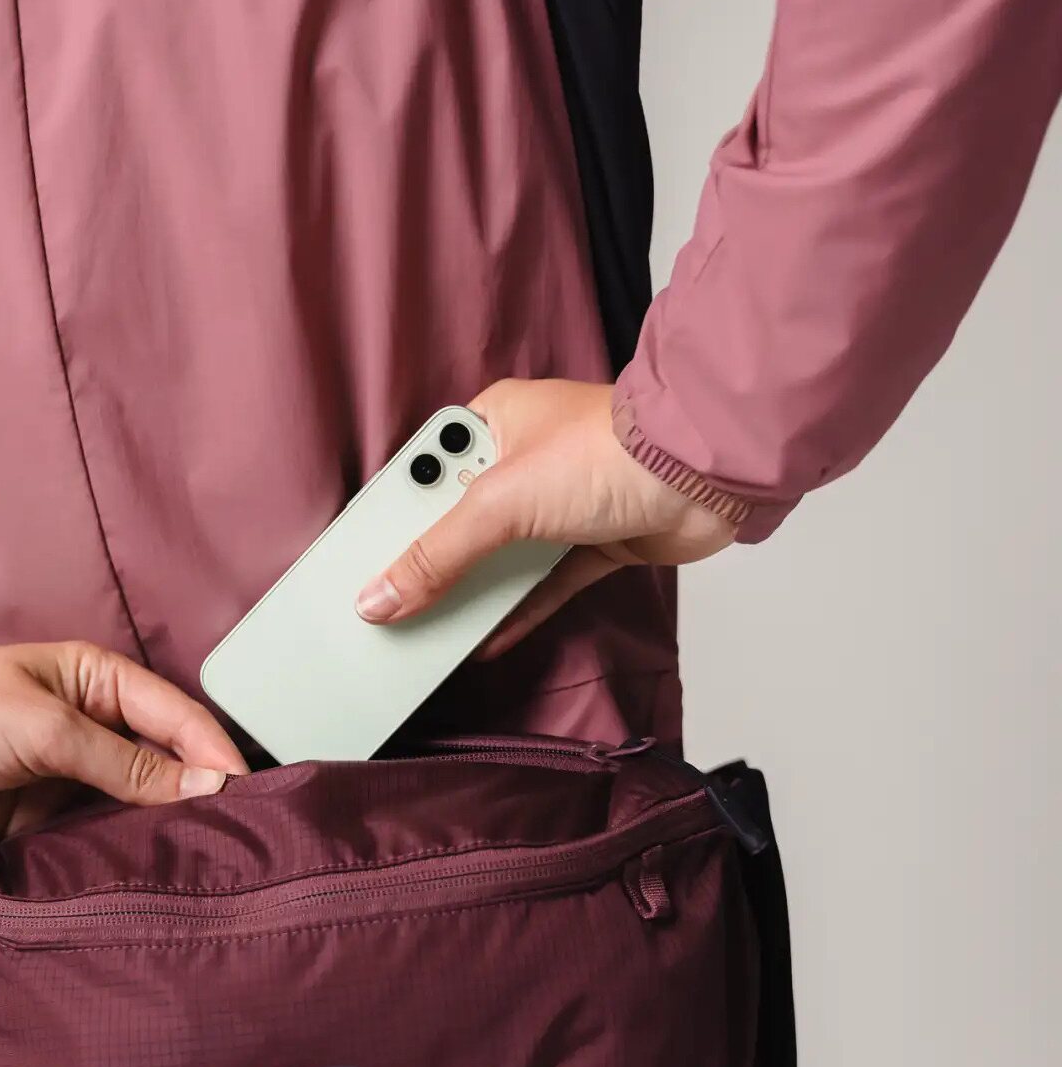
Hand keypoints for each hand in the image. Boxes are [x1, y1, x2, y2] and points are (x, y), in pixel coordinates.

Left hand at [0, 641, 248, 842]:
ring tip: (209, 866)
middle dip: (199, 795)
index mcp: (98, 681)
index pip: (178, 716)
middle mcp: (94, 725)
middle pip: (166, 763)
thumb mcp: (43, 728)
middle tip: (242, 840)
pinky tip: (153, 877)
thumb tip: (204, 787)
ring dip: (164, 830)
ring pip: (137, 805)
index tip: (249, 797)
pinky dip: (124, 854)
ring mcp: (70, 775)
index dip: (215, 754)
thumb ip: (123, 764)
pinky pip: (99, 837)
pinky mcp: (44, 819)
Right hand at [354, 380, 734, 657]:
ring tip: (429, 633)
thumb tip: (379, 599)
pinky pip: (545, 586)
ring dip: (472, 595)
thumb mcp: (499, 503)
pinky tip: (485, 644)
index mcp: (494, 423)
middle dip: (432, 563)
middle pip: (461, 521)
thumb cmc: (605, 454)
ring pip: (502, 557)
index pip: (427, 472)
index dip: (396, 517)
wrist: (704, 473)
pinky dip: (517, 614)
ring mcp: (564, 503)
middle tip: (394, 604)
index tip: (363, 559)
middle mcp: (526, 459)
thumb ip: (436, 556)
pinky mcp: (596, 543)